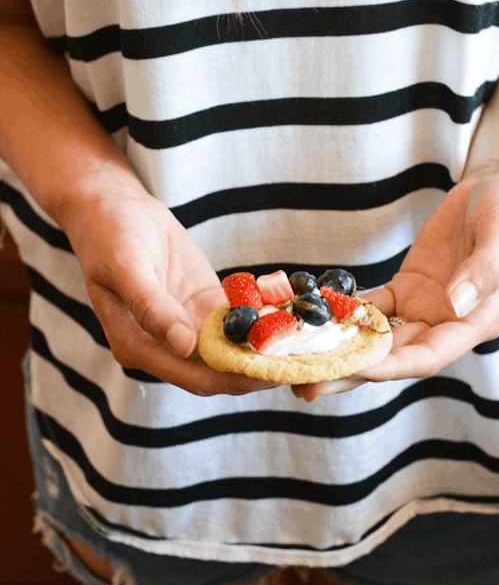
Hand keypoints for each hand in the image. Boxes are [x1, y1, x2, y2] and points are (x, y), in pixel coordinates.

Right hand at [61, 170, 280, 396]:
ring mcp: (187, 325)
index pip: (193, 376)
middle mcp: (164, 345)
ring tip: (304, 347)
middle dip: (256, 370)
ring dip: (263, 350)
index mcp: (137, 347)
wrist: (113, 206)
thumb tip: (185, 345)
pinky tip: (290, 319)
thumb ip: (152, 308)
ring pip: (231, 348)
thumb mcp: (126, 267)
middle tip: (299, 364)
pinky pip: (236, 320)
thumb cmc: (109, 235)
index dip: (233, 378)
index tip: (269, 375)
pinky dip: (260, 322)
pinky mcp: (203, 304)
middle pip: (218, 369)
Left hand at [292, 166, 498, 402]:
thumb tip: (456, 305)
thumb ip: (483, 271)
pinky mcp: (409, 287)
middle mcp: (449, 323)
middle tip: (305, 385)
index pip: (428, 356)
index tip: (352, 369)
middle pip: (395, 357)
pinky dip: (346, 314)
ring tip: (296, 363)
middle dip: (351, 372)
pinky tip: (314, 319)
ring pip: (378, 338)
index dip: (390, 367)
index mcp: (477, 322)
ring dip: (342, 351)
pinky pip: (374, 307)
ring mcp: (426, 307)